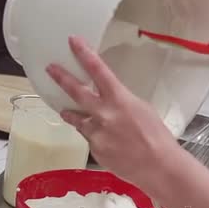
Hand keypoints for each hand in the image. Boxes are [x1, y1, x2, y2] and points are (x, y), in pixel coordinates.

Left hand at [46, 36, 179, 183]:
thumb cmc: (157, 136)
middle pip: (76, 92)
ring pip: (77, 119)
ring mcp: (96, 133)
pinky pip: (89, 138)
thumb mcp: (142, 109)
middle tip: (50, 69)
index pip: (98, 71)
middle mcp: (104, 114)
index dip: (84, 54)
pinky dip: (94, 137)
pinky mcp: (94, 150)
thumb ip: (121, 102)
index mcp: (120, 99)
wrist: (157, 166)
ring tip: (66, 111)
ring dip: (72, 114)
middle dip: (62, 78)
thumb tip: (110, 101)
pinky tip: (107, 142)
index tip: (73, 41)